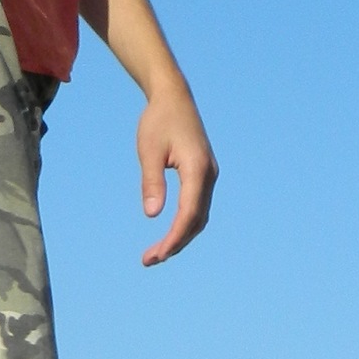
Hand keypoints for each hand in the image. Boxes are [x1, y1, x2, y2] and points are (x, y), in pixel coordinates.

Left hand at [136, 78, 217, 266]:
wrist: (173, 97)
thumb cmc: (158, 121)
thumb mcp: (148, 150)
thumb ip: (152, 182)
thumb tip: (152, 215)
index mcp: (198, 170)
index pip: (188, 214)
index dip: (174, 238)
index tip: (157, 255)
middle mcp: (209, 176)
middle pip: (196, 221)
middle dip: (175, 243)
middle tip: (149, 260)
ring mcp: (209, 176)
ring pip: (199, 217)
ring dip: (180, 237)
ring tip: (156, 253)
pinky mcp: (204, 174)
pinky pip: (198, 206)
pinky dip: (185, 224)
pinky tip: (169, 233)